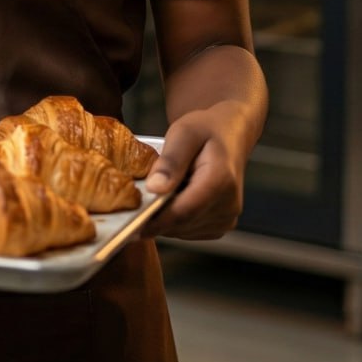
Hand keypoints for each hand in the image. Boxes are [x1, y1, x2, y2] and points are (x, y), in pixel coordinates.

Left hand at [142, 103, 251, 239]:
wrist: (230, 135)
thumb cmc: (205, 130)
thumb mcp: (183, 133)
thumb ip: (170, 161)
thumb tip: (154, 189)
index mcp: (220, 181)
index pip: (183, 211)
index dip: (155, 220)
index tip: (131, 221)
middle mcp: (229, 204)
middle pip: (182, 224)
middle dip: (156, 218)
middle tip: (134, 205)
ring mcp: (228, 217)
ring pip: (185, 231)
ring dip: (165, 219)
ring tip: (157, 195)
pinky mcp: (222, 224)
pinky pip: (191, 230)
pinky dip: (176, 221)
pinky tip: (172, 200)